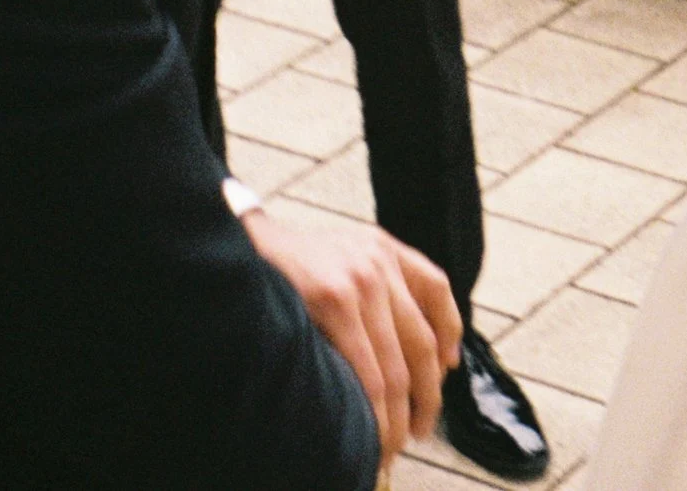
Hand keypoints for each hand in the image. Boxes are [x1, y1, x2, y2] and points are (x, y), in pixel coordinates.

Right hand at [242, 208, 461, 471]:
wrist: (237, 244)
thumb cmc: (283, 265)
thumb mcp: (336, 257)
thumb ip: (370, 287)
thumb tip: (400, 348)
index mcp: (383, 247)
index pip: (437, 288)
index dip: (449, 332)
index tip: (447, 368)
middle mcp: (379, 260)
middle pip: (422, 340)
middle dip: (428, 393)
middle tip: (420, 427)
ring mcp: (361, 279)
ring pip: (398, 364)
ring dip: (400, 413)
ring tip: (395, 442)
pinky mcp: (336, 299)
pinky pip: (368, 368)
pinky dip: (374, 407)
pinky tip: (372, 428)